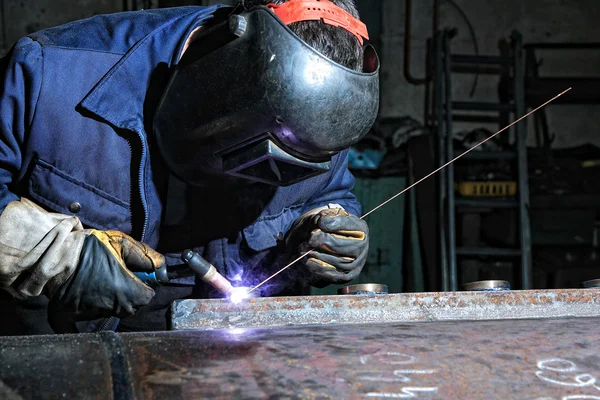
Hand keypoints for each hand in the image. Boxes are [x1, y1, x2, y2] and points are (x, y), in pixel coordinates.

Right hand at [49, 230, 164, 319]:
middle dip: (129, 293)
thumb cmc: (90, 248)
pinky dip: (82, 320)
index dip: (144, 285)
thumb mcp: (122, 243)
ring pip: (110, 310)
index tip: (136, 276)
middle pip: (131, 306)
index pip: (147, 297)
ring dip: (109, 299)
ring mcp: (92, 314)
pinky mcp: (71, 317)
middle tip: (116, 276)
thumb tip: (161, 266)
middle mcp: (112, 307)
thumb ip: (145, 256)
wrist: (55, 253)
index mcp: (127, 292)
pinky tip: (83, 308)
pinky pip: (80, 325)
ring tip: (97, 280)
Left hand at [287, 208, 368, 286]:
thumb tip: (322, 220)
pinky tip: (309, 262)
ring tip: (304, 250)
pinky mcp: (350, 275)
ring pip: (339, 262)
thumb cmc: (327, 228)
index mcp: (360, 227)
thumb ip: (324, 217)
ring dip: (319, 256)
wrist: (327, 244)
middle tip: (310, 239)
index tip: (319, 221)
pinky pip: (337, 275)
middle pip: (343, 245)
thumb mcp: (326, 217)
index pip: (346, 225)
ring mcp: (358, 262)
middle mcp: (362, 245)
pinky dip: (321, 269)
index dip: (332, 223)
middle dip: (323, 242)